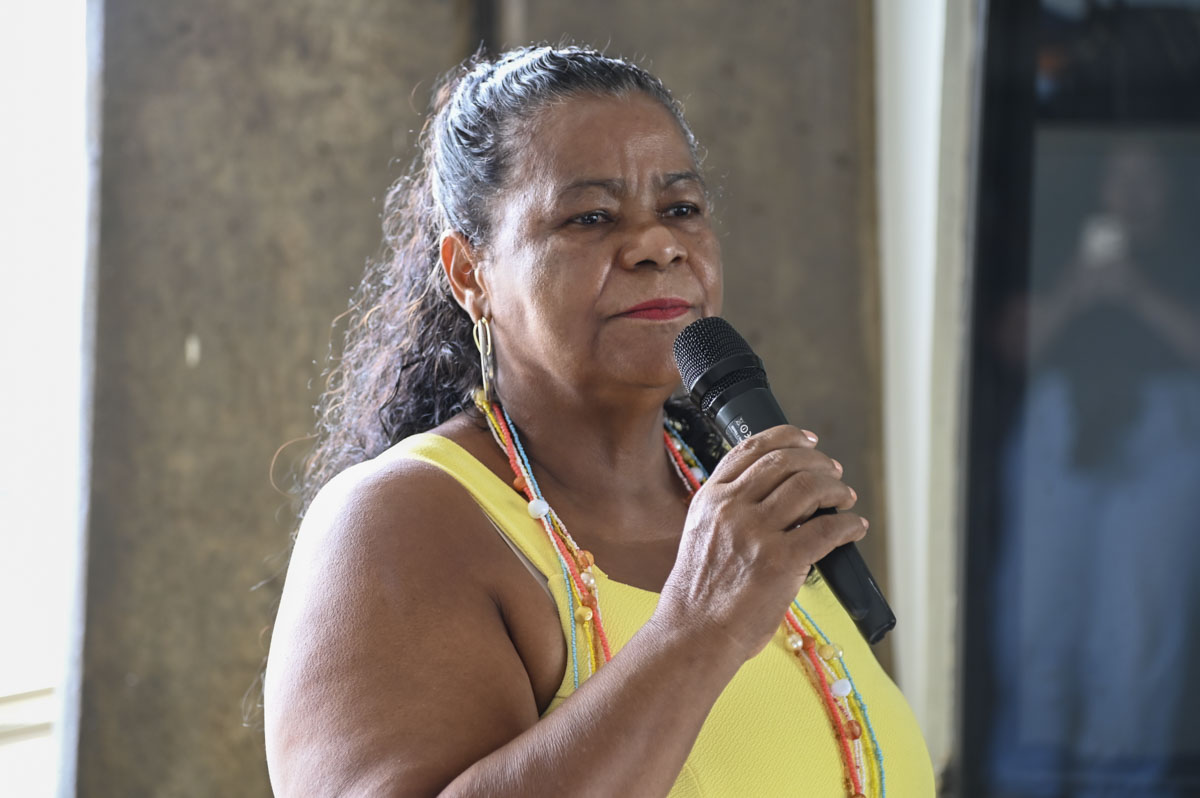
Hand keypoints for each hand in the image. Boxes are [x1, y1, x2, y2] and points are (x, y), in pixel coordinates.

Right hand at [655, 425, 867, 665]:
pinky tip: (854, 528)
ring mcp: (755, 533)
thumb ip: (730, 511)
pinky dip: (848, 525)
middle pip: (785, 461)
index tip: (808, 440)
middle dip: (818, 462)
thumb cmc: (698, 595)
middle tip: (834, 473)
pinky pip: (827, 529)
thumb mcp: (701, 535)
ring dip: (835, 488)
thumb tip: (777, 499)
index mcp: (710, 498)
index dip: (787, 437)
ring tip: (845, 497)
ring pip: (809, 487)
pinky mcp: (780, 561)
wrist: (693, 634)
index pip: (751, 448)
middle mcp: (731, 508)